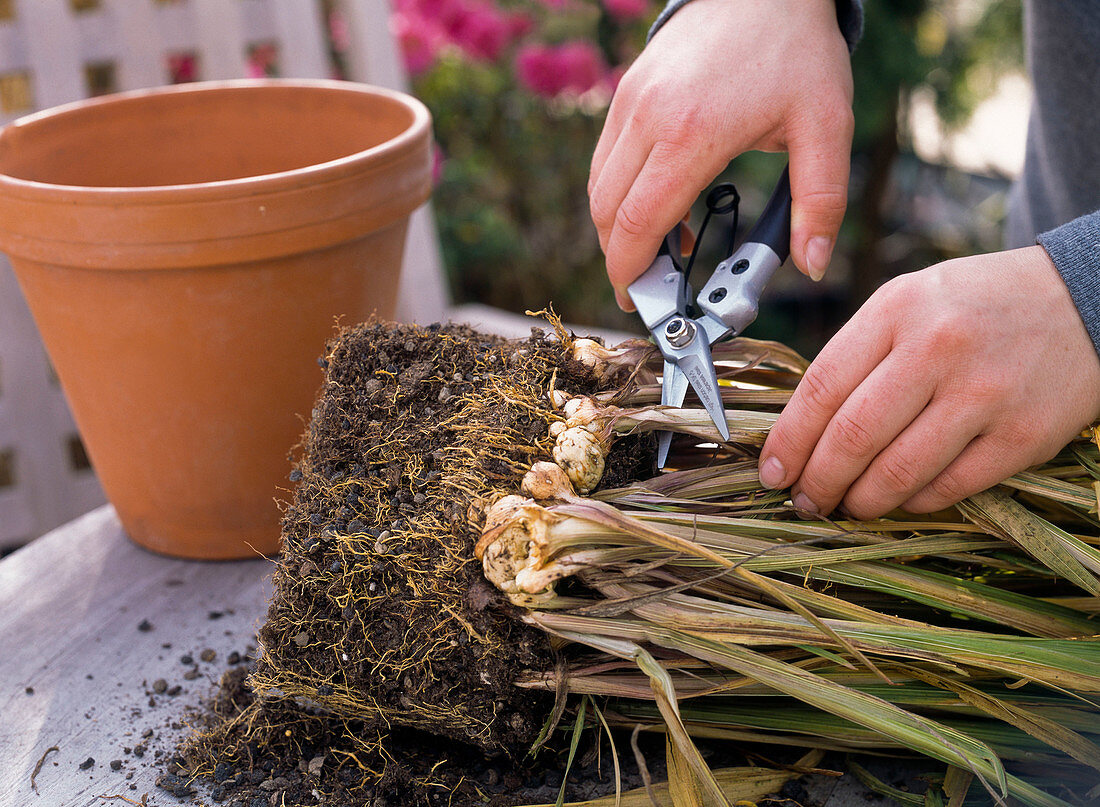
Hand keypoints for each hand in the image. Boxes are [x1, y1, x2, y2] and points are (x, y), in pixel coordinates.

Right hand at [588, 0, 852, 309]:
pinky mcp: (626, 92)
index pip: (637, 222)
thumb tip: (812, 264)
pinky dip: (619, 194)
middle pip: (605, 212)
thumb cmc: (797, 50)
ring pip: (598, 187)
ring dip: (618, 227)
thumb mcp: (826, 126)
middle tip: (650, 285)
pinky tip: (659, 202)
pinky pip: (605, 159)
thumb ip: (820, 202)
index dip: (628, 272)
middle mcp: (648, 117)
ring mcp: (630, 101)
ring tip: (663, 247)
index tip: (637, 301)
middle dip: (619, 259)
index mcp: (692, 133)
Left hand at [758, 246, 1099, 518]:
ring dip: (860, 502)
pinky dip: (914, 502)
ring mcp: (983, 394)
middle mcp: (937, 349)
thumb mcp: (908, 301)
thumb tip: (801, 428)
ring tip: (846, 507)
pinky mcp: (1022, 436)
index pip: (821, 388)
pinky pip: (949, 487)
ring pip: (897, 472)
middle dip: (817, 481)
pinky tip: (900, 499)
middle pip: (852, 437)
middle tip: (804, 501)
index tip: (772, 472)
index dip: (788, 441)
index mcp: (896, 309)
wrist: (1083, 300)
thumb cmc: (975, 306)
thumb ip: (857, 354)